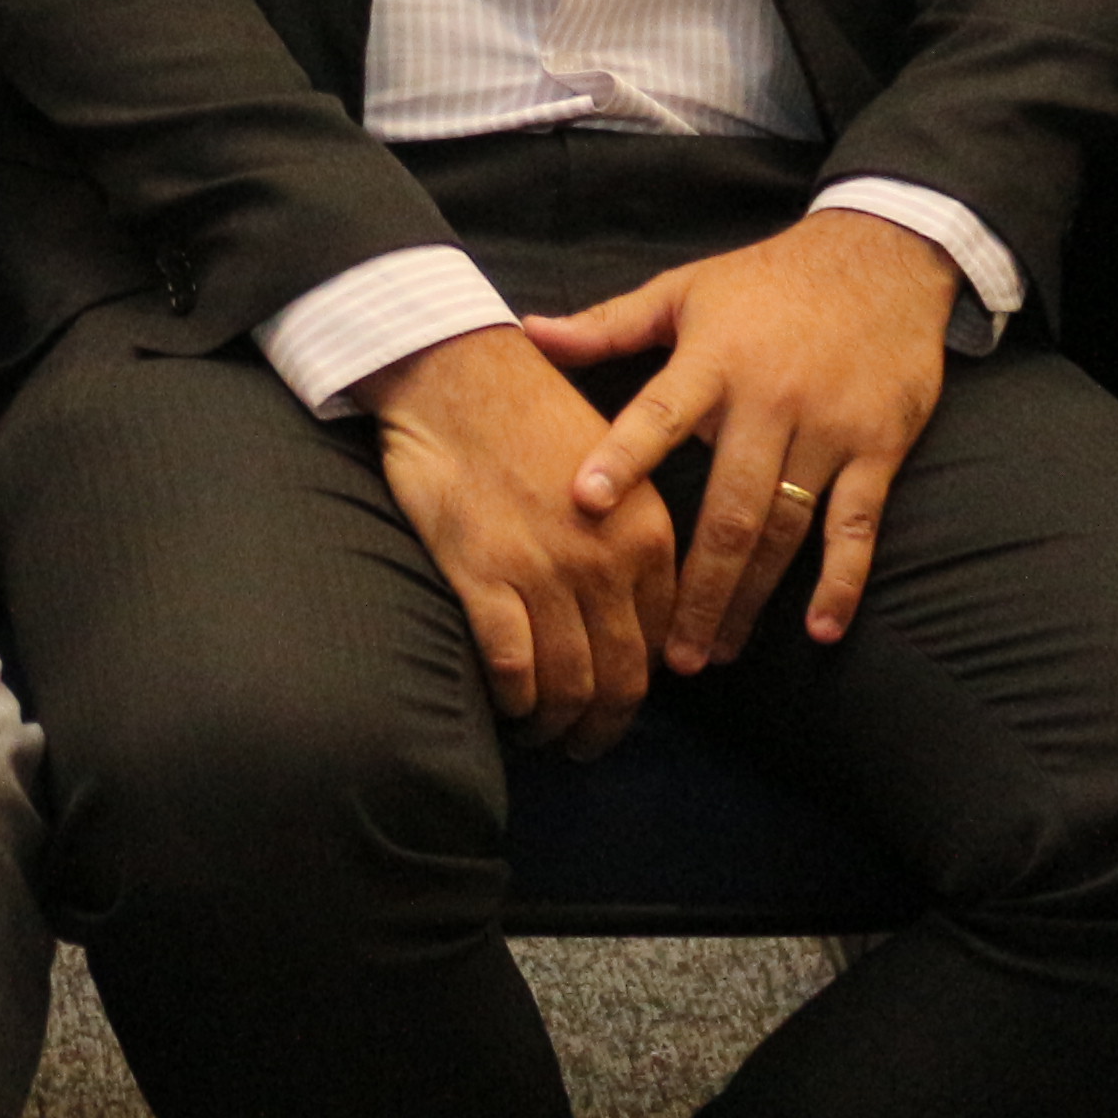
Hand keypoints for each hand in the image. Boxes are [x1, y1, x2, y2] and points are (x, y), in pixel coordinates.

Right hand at [359, 324, 673, 753]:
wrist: (456, 372)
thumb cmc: (526, 413)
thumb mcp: (612, 468)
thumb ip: (626, 537)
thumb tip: (624, 608)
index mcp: (646, 530)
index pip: (661, 639)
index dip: (640, 684)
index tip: (618, 701)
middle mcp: (607, 559)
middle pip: (622, 678)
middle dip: (606, 727)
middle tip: (585, 745)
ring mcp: (546, 571)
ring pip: (569, 684)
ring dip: (558, 726)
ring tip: (543, 736)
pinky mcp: (486, 575)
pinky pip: (512, 668)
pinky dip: (513, 702)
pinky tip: (505, 707)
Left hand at [526, 209, 954, 668]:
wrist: (881, 258)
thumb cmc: (767, 280)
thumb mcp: (685, 290)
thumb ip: (609, 325)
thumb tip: (529, 332)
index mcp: (714, 361)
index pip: (660, 414)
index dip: (623, 456)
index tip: (585, 505)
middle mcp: (771, 401)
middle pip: (729, 508)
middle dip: (697, 586)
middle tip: (666, 655)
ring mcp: (829, 430)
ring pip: (784, 529)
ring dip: (751, 597)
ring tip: (716, 651)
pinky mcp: (878, 449)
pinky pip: (857, 526)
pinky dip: (841, 580)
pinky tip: (819, 629)